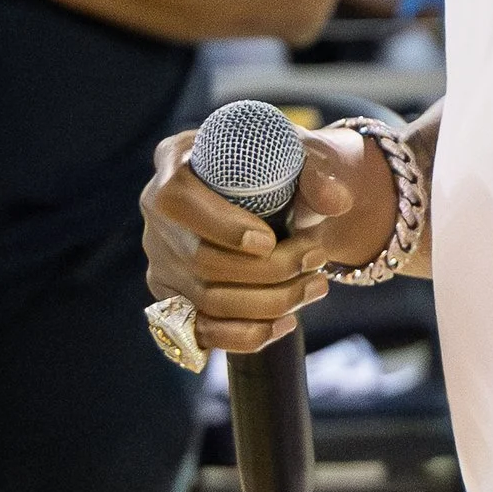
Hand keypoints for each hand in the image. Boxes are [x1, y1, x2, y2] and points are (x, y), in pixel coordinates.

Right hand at [141, 122, 397, 351]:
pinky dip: (244, 335)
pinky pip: (200, 330)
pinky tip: (284, 325)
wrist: (273, 192)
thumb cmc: (278, 166)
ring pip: (205, 299)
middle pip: (199, 258)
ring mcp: (160, 257)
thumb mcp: (298, 156)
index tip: (270, 241)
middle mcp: (156, 210)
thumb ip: (317, 173)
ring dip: (267, 303)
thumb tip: (336, 202)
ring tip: (314, 287)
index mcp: (177, 160)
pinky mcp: (171, 296)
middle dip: (265, 270)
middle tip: (316, 259)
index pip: (178, 200)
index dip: (222, 227)